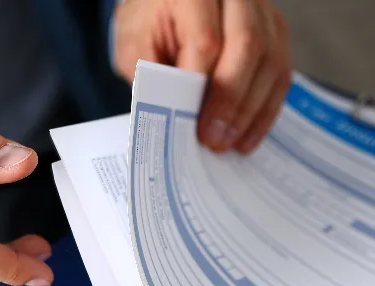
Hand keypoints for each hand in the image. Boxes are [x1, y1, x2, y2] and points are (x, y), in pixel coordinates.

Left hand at [111, 0, 290, 152]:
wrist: (166, 5)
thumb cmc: (149, 26)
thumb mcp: (134, 47)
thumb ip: (151, 75)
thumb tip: (173, 118)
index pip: (206, 40)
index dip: (201, 87)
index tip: (191, 123)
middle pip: (248, 46)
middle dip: (231, 101)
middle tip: (213, 139)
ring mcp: (261, 11)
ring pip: (271, 60)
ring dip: (251, 110)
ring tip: (229, 143)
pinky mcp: (275, 31)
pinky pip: (280, 72)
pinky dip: (264, 109)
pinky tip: (246, 135)